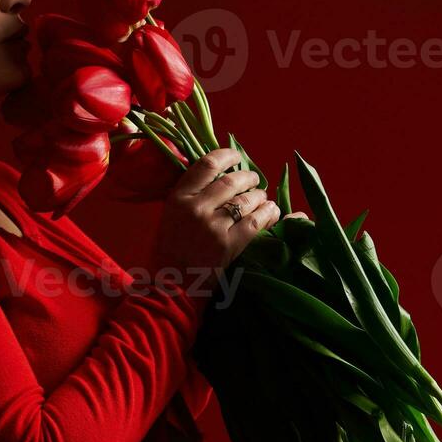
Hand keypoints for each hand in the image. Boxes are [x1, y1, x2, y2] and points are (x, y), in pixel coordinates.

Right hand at [152, 147, 281, 273]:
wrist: (172, 286)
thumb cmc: (171, 251)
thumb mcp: (171, 215)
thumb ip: (191, 195)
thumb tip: (219, 175)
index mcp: (179, 197)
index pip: (207, 165)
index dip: (227, 156)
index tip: (237, 156)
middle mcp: (196, 208)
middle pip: (232, 181)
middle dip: (249, 178)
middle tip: (254, 180)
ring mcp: (213, 227)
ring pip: (246, 200)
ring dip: (260, 196)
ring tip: (262, 198)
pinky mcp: (228, 245)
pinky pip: (255, 222)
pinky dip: (267, 214)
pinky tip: (270, 212)